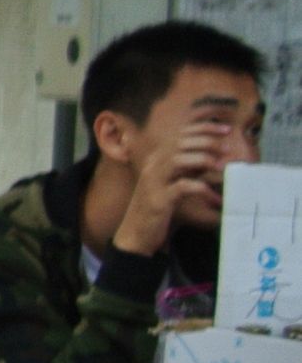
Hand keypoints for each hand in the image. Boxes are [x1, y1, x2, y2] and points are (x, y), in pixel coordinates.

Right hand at [112, 110, 233, 254]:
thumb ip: (189, 168)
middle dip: (207, 141)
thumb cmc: (158, 207)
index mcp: (156, 159)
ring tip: (221, 167)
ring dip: (203, 159)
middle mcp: (152, 166)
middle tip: (227, 147)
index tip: (225, 128)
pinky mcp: (158, 200)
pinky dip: (202, 189)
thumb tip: (215, 155)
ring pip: (178, 159)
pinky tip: (215, 197)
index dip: (204, 128)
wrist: (135, 234)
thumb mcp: (174, 182)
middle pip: (180, 143)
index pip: (180, 135)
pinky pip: (182, 187)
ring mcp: (153, 182)